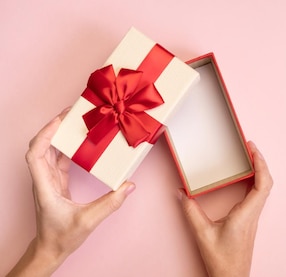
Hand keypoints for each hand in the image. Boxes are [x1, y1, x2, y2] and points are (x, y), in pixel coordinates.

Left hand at [8, 109, 135, 276]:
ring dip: (60, 137)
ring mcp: (49, 181)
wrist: (51, 249)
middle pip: (42, 146)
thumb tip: (128, 185)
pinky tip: (81, 144)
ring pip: (50, 152)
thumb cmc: (62, 237)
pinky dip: (68, 149)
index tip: (59, 121)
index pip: (36, 153)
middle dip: (54, 128)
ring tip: (76, 124)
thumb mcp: (89, 220)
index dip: (45, 134)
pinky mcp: (56, 184)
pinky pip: (59, 160)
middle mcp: (43, 180)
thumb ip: (110, 203)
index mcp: (45, 186)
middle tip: (71, 114)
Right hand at [179, 141, 272, 276]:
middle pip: (266, 183)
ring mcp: (253, 217)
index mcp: (246, 213)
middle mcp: (253, 213)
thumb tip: (181, 193)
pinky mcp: (249, 220)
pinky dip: (254, 182)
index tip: (253, 149)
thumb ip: (191, 211)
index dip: (261, 164)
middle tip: (250, 147)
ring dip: (259, 171)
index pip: (262, 184)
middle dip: (261, 162)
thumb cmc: (222, 260)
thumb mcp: (202, 234)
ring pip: (264, 189)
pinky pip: (257, 196)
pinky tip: (245, 178)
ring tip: (249, 158)